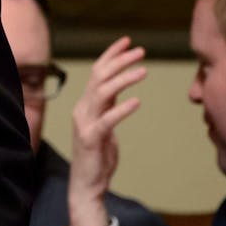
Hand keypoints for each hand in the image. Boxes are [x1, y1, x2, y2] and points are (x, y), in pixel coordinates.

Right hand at [67, 35, 146, 225]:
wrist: (87, 184)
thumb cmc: (98, 155)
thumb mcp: (104, 124)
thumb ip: (108, 106)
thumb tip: (120, 89)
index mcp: (86, 104)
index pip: (97, 71)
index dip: (111, 54)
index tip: (128, 41)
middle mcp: (82, 109)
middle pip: (99, 76)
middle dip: (119, 60)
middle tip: (141, 51)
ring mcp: (85, 123)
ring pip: (102, 92)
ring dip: (123, 79)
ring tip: (144, 70)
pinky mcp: (91, 138)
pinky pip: (107, 120)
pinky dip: (122, 109)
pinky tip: (137, 102)